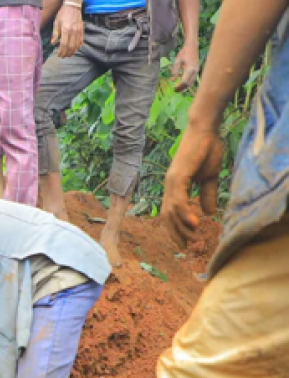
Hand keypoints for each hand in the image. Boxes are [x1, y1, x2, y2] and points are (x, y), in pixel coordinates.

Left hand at [53, 3, 83, 57]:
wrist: (73, 5)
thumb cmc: (62, 14)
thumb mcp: (56, 23)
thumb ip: (55, 34)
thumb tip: (53, 43)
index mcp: (66, 29)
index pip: (64, 44)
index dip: (61, 51)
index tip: (59, 55)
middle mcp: (73, 31)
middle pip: (70, 46)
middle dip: (66, 53)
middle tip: (63, 56)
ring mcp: (79, 30)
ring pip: (76, 45)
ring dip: (72, 52)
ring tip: (68, 54)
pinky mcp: (82, 30)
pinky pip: (81, 41)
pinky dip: (78, 47)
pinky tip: (75, 49)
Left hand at [160, 126, 222, 248]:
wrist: (205, 130)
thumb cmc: (207, 150)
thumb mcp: (208, 177)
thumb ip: (206, 194)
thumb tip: (208, 212)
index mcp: (175, 187)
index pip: (170, 214)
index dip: (176, 229)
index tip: (185, 242)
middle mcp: (169, 186)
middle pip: (168, 217)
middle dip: (177, 233)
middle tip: (189, 246)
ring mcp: (171, 181)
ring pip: (172, 211)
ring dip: (182, 227)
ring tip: (194, 238)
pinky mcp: (177, 176)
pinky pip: (178, 199)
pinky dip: (184, 213)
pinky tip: (193, 223)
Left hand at [172, 43, 199, 91]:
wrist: (192, 46)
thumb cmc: (184, 52)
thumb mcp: (177, 60)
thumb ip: (175, 70)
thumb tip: (172, 80)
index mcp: (190, 68)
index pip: (184, 81)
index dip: (179, 86)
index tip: (173, 88)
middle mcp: (195, 71)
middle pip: (188, 84)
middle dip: (181, 88)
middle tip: (174, 90)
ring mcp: (196, 70)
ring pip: (190, 82)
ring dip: (184, 86)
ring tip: (177, 88)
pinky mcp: (196, 70)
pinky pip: (191, 79)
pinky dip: (186, 82)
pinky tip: (180, 82)